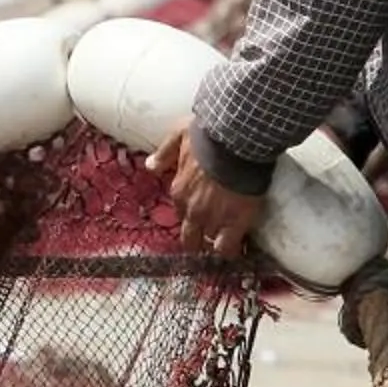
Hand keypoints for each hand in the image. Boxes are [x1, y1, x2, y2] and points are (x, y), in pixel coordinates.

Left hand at [150, 127, 266, 260]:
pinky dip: (230, 250)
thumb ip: (164, 153)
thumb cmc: (209, 136)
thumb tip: (150, 166)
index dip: (193, 214)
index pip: (181, 212)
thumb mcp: (179, 137)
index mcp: (179, 191)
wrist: (236, 142)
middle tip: (212, 232)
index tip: (203, 211)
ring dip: (217, 238)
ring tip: (229, 236)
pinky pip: (227, 248)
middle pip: (190, 234)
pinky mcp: (234, 224)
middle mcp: (191, 209)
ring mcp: (212, 219)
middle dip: (199, 236)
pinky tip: (237, 249)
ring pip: (209, 240)